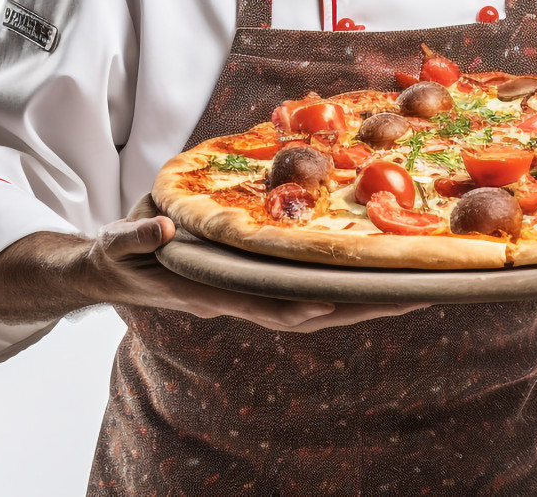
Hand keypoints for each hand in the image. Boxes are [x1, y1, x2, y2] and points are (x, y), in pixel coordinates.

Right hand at [89, 213, 430, 331]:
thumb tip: (160, 227)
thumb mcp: (119, 244)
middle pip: (313, 309)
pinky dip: (342, 278)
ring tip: (415, 284)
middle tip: (417, 293)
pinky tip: (372, 266)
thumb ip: (136, 237)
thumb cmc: (120, 255)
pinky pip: (310, 281)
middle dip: (363, 305)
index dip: (302, 305)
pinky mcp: (261, 275)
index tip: (338, 301)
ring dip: (365, 296)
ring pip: (320, 299)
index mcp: (211, 291)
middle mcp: (242, 296)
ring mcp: (255, 289)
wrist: (119, 267)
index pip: (266, 305)